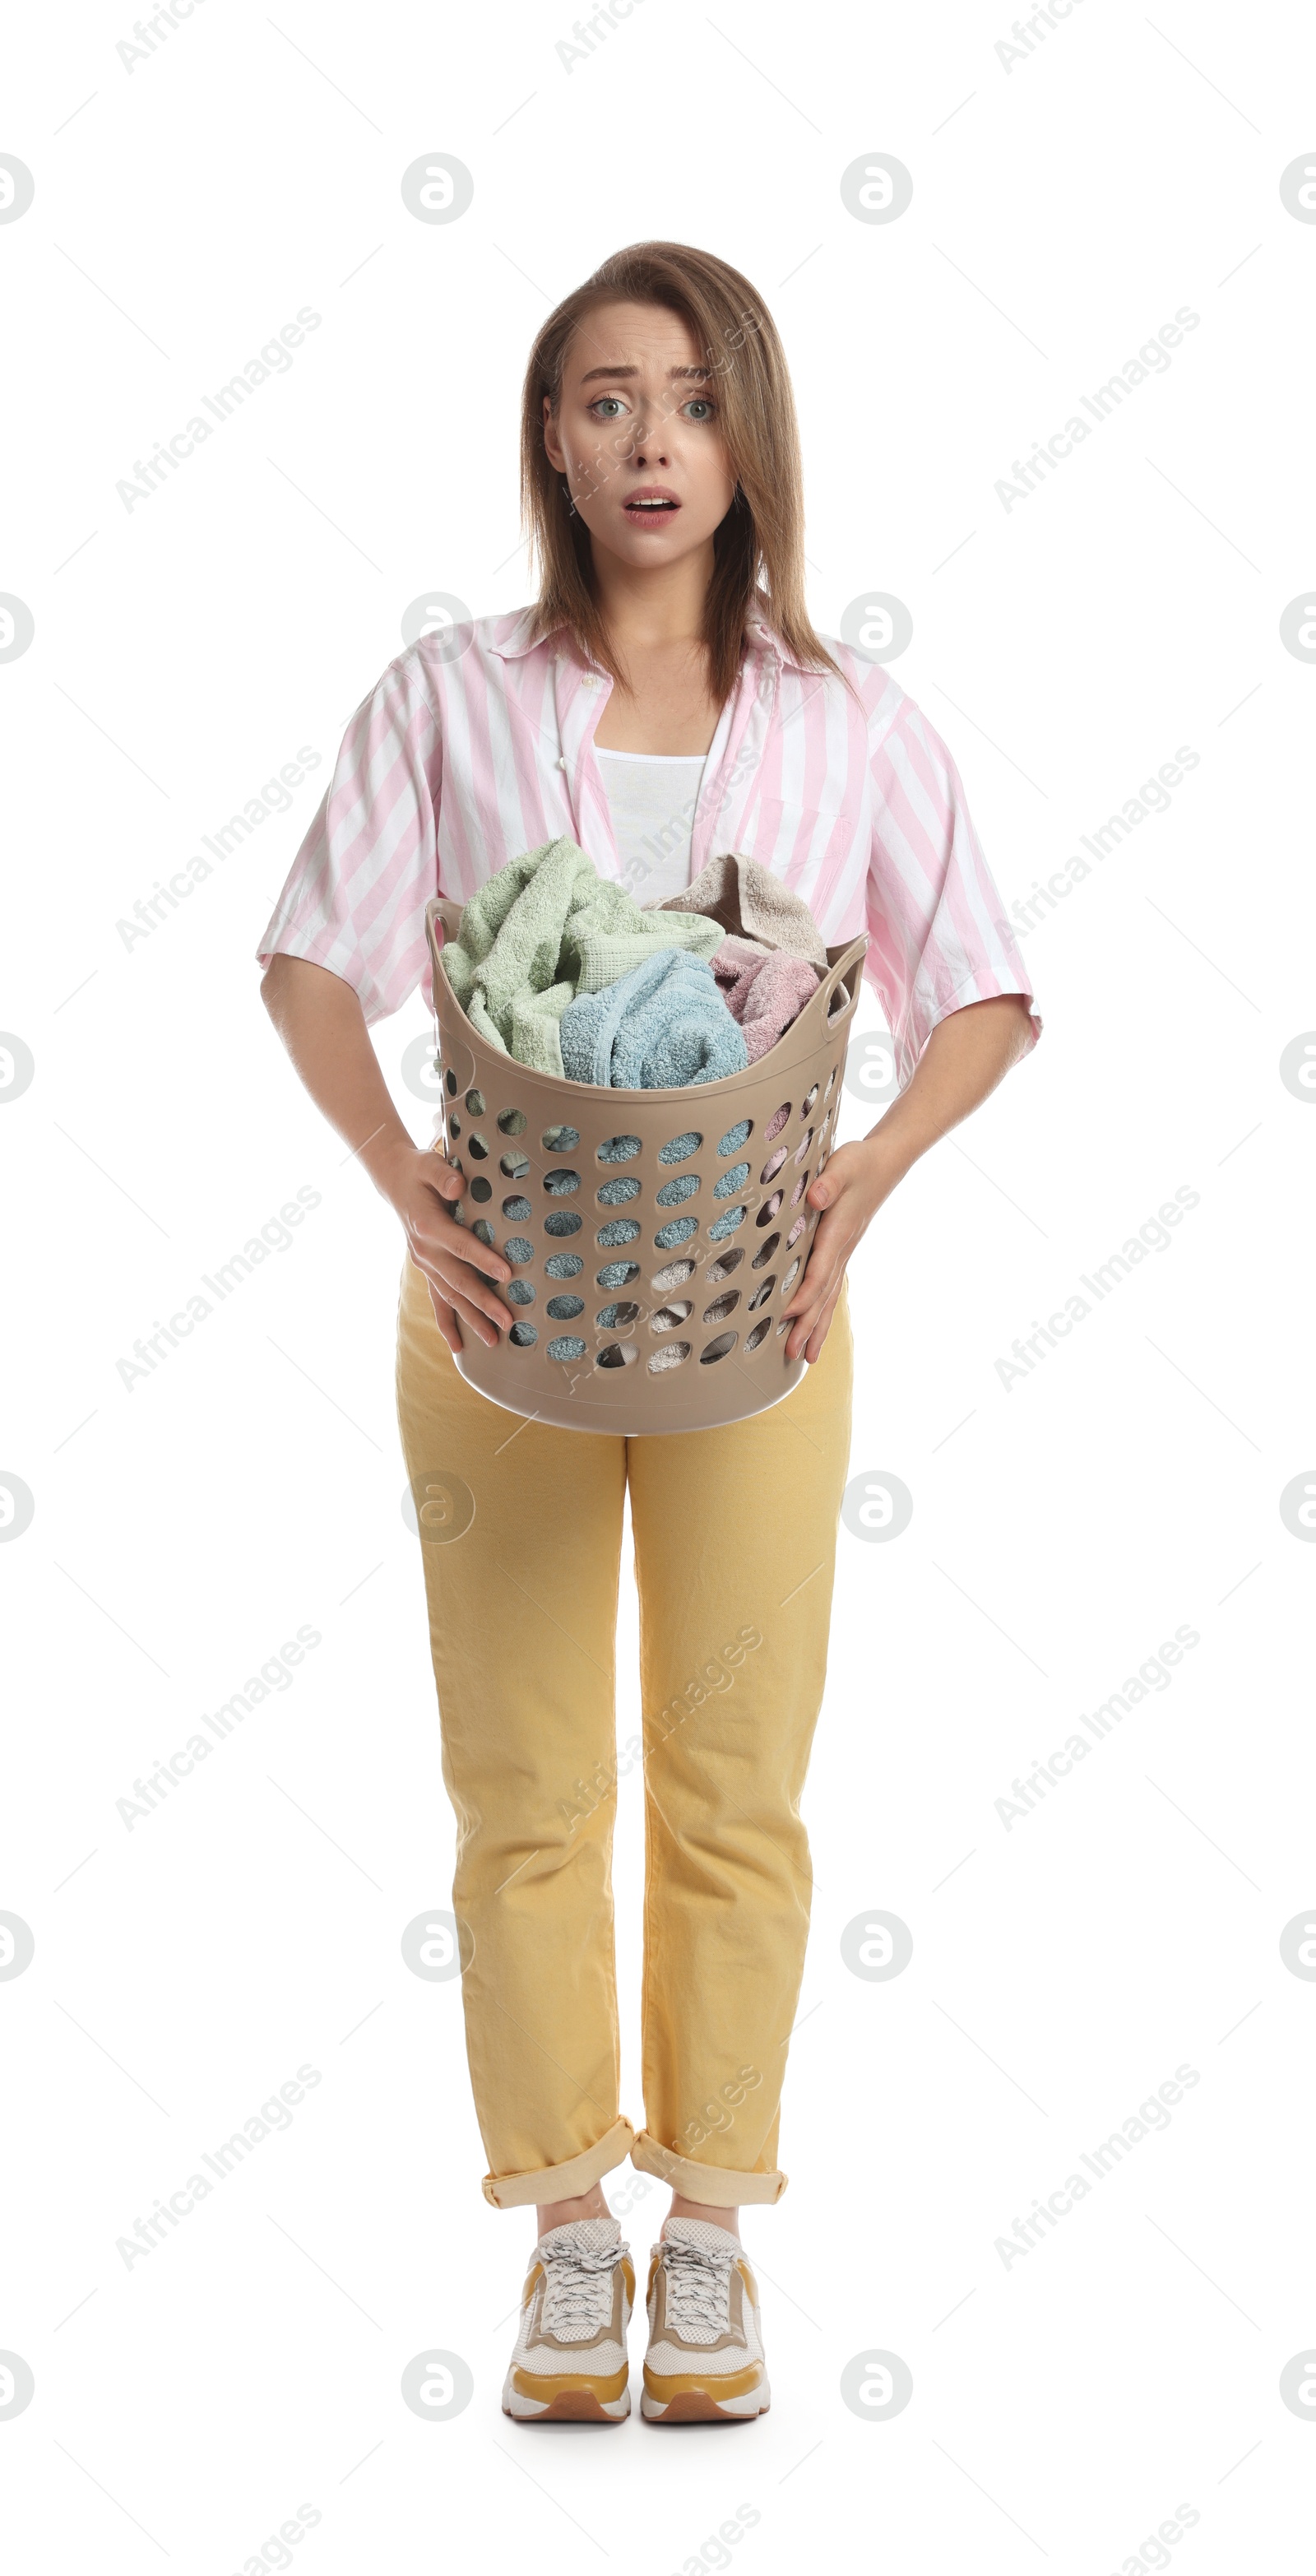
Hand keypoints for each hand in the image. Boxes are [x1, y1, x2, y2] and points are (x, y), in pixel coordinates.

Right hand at [375, 1142, 512, 1356]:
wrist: (396, 1182)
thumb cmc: (420, 1172)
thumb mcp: (429, 1164)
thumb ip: (443, 1174)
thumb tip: (458, 1185)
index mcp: (428, 1225)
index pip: (460, 1245)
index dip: (483, 1259)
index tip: (507, 1273)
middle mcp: (424, 1250)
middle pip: (458, 1280)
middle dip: (484, 1302)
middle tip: (508, 1320)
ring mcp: (424, 1264)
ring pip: (450, 1297)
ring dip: (471, 1319)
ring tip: (494, 1340)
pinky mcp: (427, 1270)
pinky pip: (437, 1301)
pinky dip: (447, 1324)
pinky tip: (459, 1347)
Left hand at [780, 1137, 889, 1362]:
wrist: (885, 1162)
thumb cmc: (860, 1162)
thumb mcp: (843, 1165)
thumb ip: (829, 1182)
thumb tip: (815, 1197)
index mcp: (838, 1233)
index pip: (818, 1272)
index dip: (801, 1296)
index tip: (782, 1315)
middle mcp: (842, 1250)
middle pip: (824, 1296)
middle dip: (809, 1326)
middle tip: (794, 1354)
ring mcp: (844, 1254)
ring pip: (829, 1297)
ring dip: (817, 1327)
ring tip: (806, 1357)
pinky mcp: (842, 1251)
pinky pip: (830, 1288)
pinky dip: (821, 1311)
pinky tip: (814, 1326)